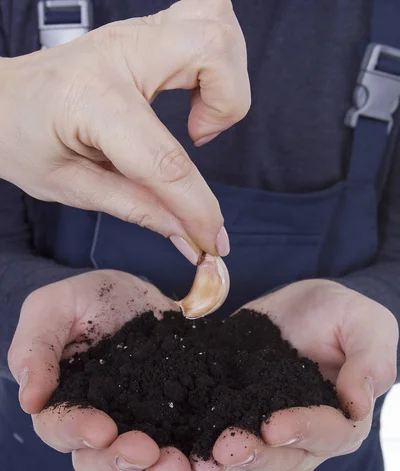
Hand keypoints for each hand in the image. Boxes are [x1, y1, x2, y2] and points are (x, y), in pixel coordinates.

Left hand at [0, 0, 249, 261]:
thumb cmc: (22, 138)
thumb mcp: (71, 187)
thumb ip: (137, 209)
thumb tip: (187, 234)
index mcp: (90, 98)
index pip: (166, 159)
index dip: (198, 206)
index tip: (212, 237)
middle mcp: (117, 54)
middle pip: (210, 50)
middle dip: (227, 106)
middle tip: (200, 140)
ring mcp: (133, 37)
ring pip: (214, 24)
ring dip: (226, 76)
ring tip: (199, 117)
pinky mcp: (143, 34)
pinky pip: (203, 20)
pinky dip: (216, 59)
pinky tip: (198, 92)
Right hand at [8, 271, 213, 470]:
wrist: (134, 296)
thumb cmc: (85, 300)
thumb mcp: (53, 308)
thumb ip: (36, 347)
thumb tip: (30, 400)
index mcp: (63, 403)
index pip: (60, 429)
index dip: (77, 433)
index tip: (102, 430)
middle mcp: (98, 428)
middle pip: (97, 467)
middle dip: (121, 464)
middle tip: (146, 452)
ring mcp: (138, 430)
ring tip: (182, 467)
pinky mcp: (173, 425)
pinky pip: (180, 457)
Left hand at [212, 280, 397, 470]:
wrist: (304, 305)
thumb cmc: (343, 314)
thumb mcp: (367, 324)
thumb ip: (370, 362)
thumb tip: (358, 403)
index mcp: (344, 418)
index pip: (329, 434)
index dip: (302, 431)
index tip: (273, 424)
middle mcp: (307, 435)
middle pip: (285, 458)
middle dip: (255, 455)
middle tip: (225, 448)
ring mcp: (269, 429)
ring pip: (250, 459)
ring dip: (224, 462)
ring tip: (199, 459)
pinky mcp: (237, 415)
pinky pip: (220, 438)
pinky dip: (201, 448)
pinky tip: (181, 451)